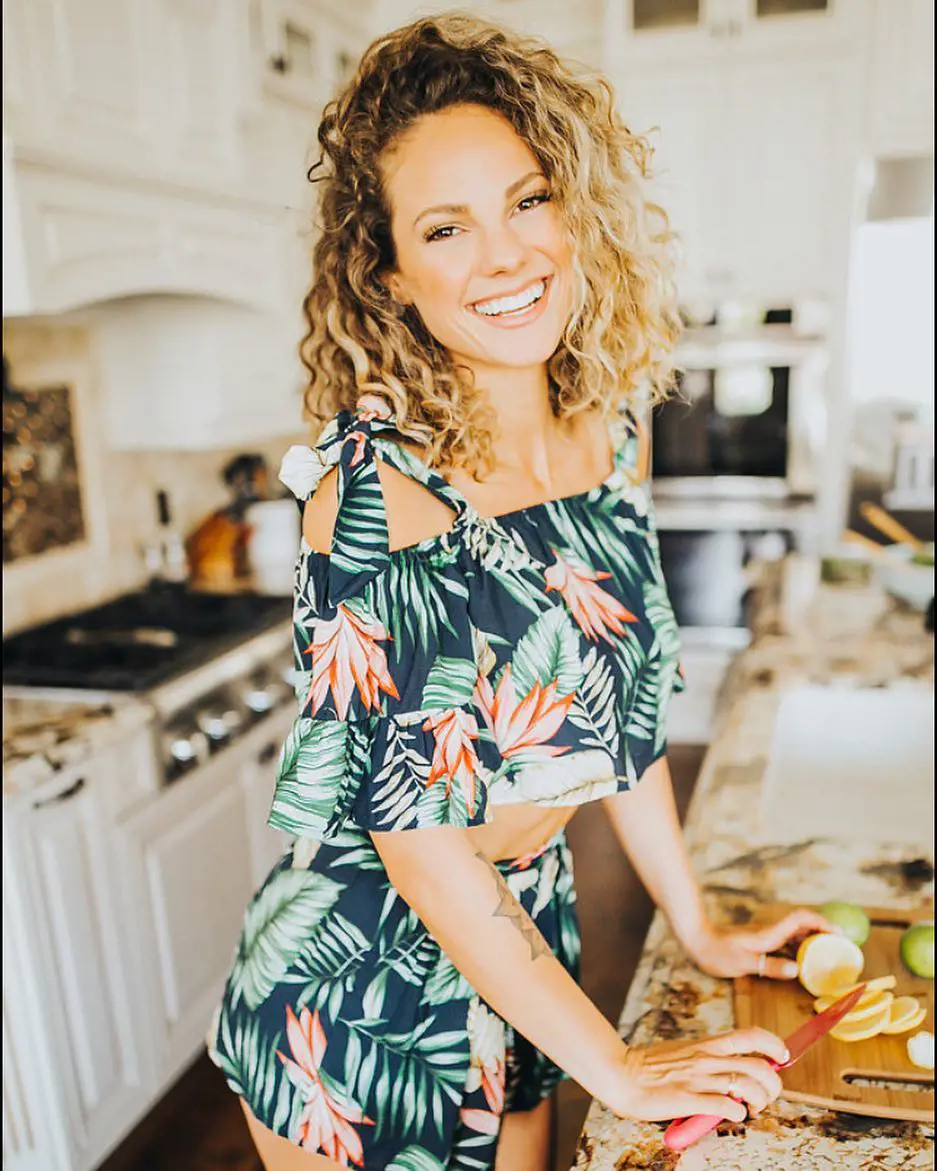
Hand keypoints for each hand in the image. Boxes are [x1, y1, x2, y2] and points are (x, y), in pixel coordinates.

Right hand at [612, 1028, 787, 1122]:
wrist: (621, 1074)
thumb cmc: (650, 1067)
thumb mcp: (684, 1053)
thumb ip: (708, 1060)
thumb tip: (732, 1075)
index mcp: (707, 1044)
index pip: (751, 1035)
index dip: (775, 1044)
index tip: (783, 1056)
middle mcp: (707, 1058)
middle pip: (760, 1066)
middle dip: (774, 1085)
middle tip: (766, 1096)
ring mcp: (699, 1078)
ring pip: (748, 1086)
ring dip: (759, 1103)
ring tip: (751, 1110)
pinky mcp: (689, 1099)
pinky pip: (726, 1106)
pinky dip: (737, 1115)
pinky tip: (732, 1116)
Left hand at [683, 909, 838, 979]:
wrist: (698, 940)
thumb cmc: (718, 952)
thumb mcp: (743, 963)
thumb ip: (770, 966)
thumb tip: (797, 969)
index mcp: (769, 934)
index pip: (800, 919)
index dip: (821, 923)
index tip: (839, 933)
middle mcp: (770, 931)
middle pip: (802, 925)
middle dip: (823, 930)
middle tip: (841, 945)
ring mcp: (765, 935)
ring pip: (795, 933)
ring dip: (812, 939)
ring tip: (828, 954)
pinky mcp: (760, 941)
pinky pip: (786, 941)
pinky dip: (799, 948)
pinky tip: (803, 961)